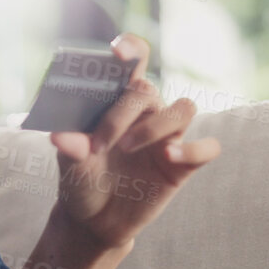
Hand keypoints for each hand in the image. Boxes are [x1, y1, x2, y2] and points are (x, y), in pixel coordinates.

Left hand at [47, 34, 220, 251]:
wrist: (94, 219)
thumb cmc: (82, 180)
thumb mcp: (71, 165)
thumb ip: (70, 148)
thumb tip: (60, 136)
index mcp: (118, 99)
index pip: (133, 61)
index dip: (131, 49)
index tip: (118, 52)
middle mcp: (147, 111)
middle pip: (147, 89)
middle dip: (120, 114)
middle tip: (98, 144)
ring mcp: (168, 136)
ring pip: (184, 108)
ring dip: (154, 126)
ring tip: (127, 148)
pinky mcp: (183, 164)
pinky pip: (207, 148)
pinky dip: (192, 149)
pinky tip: (169, 156)